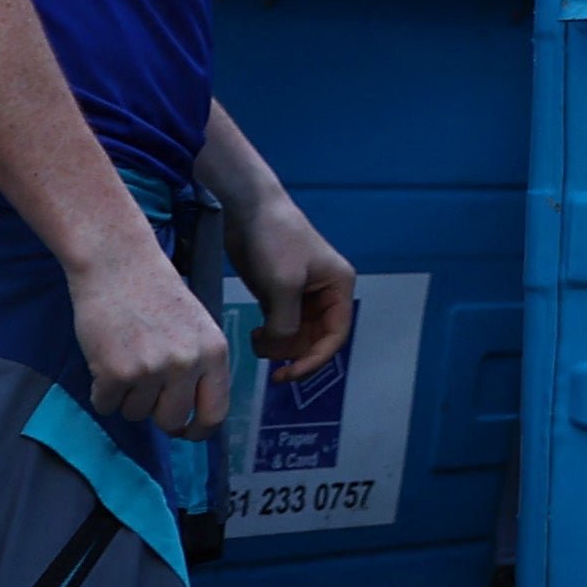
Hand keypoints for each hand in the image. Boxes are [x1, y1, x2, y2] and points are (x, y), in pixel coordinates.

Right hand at [69, 237, 236, 436]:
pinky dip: (101, 391)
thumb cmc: (156, 293)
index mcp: (215, 352)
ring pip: (135, 414)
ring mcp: (151, 370)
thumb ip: (199, 367)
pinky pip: (105, 405)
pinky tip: (105, 358)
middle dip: (155, 412)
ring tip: (126, 357)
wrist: (118, 263)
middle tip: (144, 386)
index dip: (199, 431)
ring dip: (127, 396)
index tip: (186, 433)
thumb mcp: (196, 327)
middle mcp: (188, 364)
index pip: (215, 413)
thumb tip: (193, 416)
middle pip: (172, 421)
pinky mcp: (115, 373)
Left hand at [226, 189, 357, 384]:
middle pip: (316, 339)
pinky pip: (282, 327)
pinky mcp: (280, 294)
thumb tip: (281, 348)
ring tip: (256, 340)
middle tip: (266, 358)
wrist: (248, 211)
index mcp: (338, 287)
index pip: (335, 336)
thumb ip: (286, 322)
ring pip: (297, 336)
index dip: (315, 360)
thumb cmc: (274, 241)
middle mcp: (326, 294)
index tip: (288, 375)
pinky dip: (269, 337)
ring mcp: (302, 295)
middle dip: (293, 352)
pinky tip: (254, 335)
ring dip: (278, 345)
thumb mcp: (283, 284)